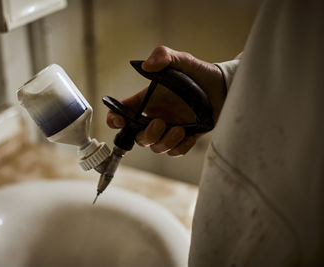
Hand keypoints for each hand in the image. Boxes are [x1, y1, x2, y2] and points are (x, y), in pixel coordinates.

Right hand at [107, 46, 225, 156]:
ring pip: (156, 147)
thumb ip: (163, 56)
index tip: (119, 121)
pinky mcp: (184, 138)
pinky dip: (180, 148)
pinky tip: (189, 136)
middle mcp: (154, 116)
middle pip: (138, 137)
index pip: (121, 113)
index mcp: (146, 100)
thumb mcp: (181, 60)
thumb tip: (146, 66)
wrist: (223, 87)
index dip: (114, 120)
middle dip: (146, 135)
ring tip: (181, 129)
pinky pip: (175, 152)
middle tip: (161, 123)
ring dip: (165, 142)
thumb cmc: (198, 73)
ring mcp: (169, 129)